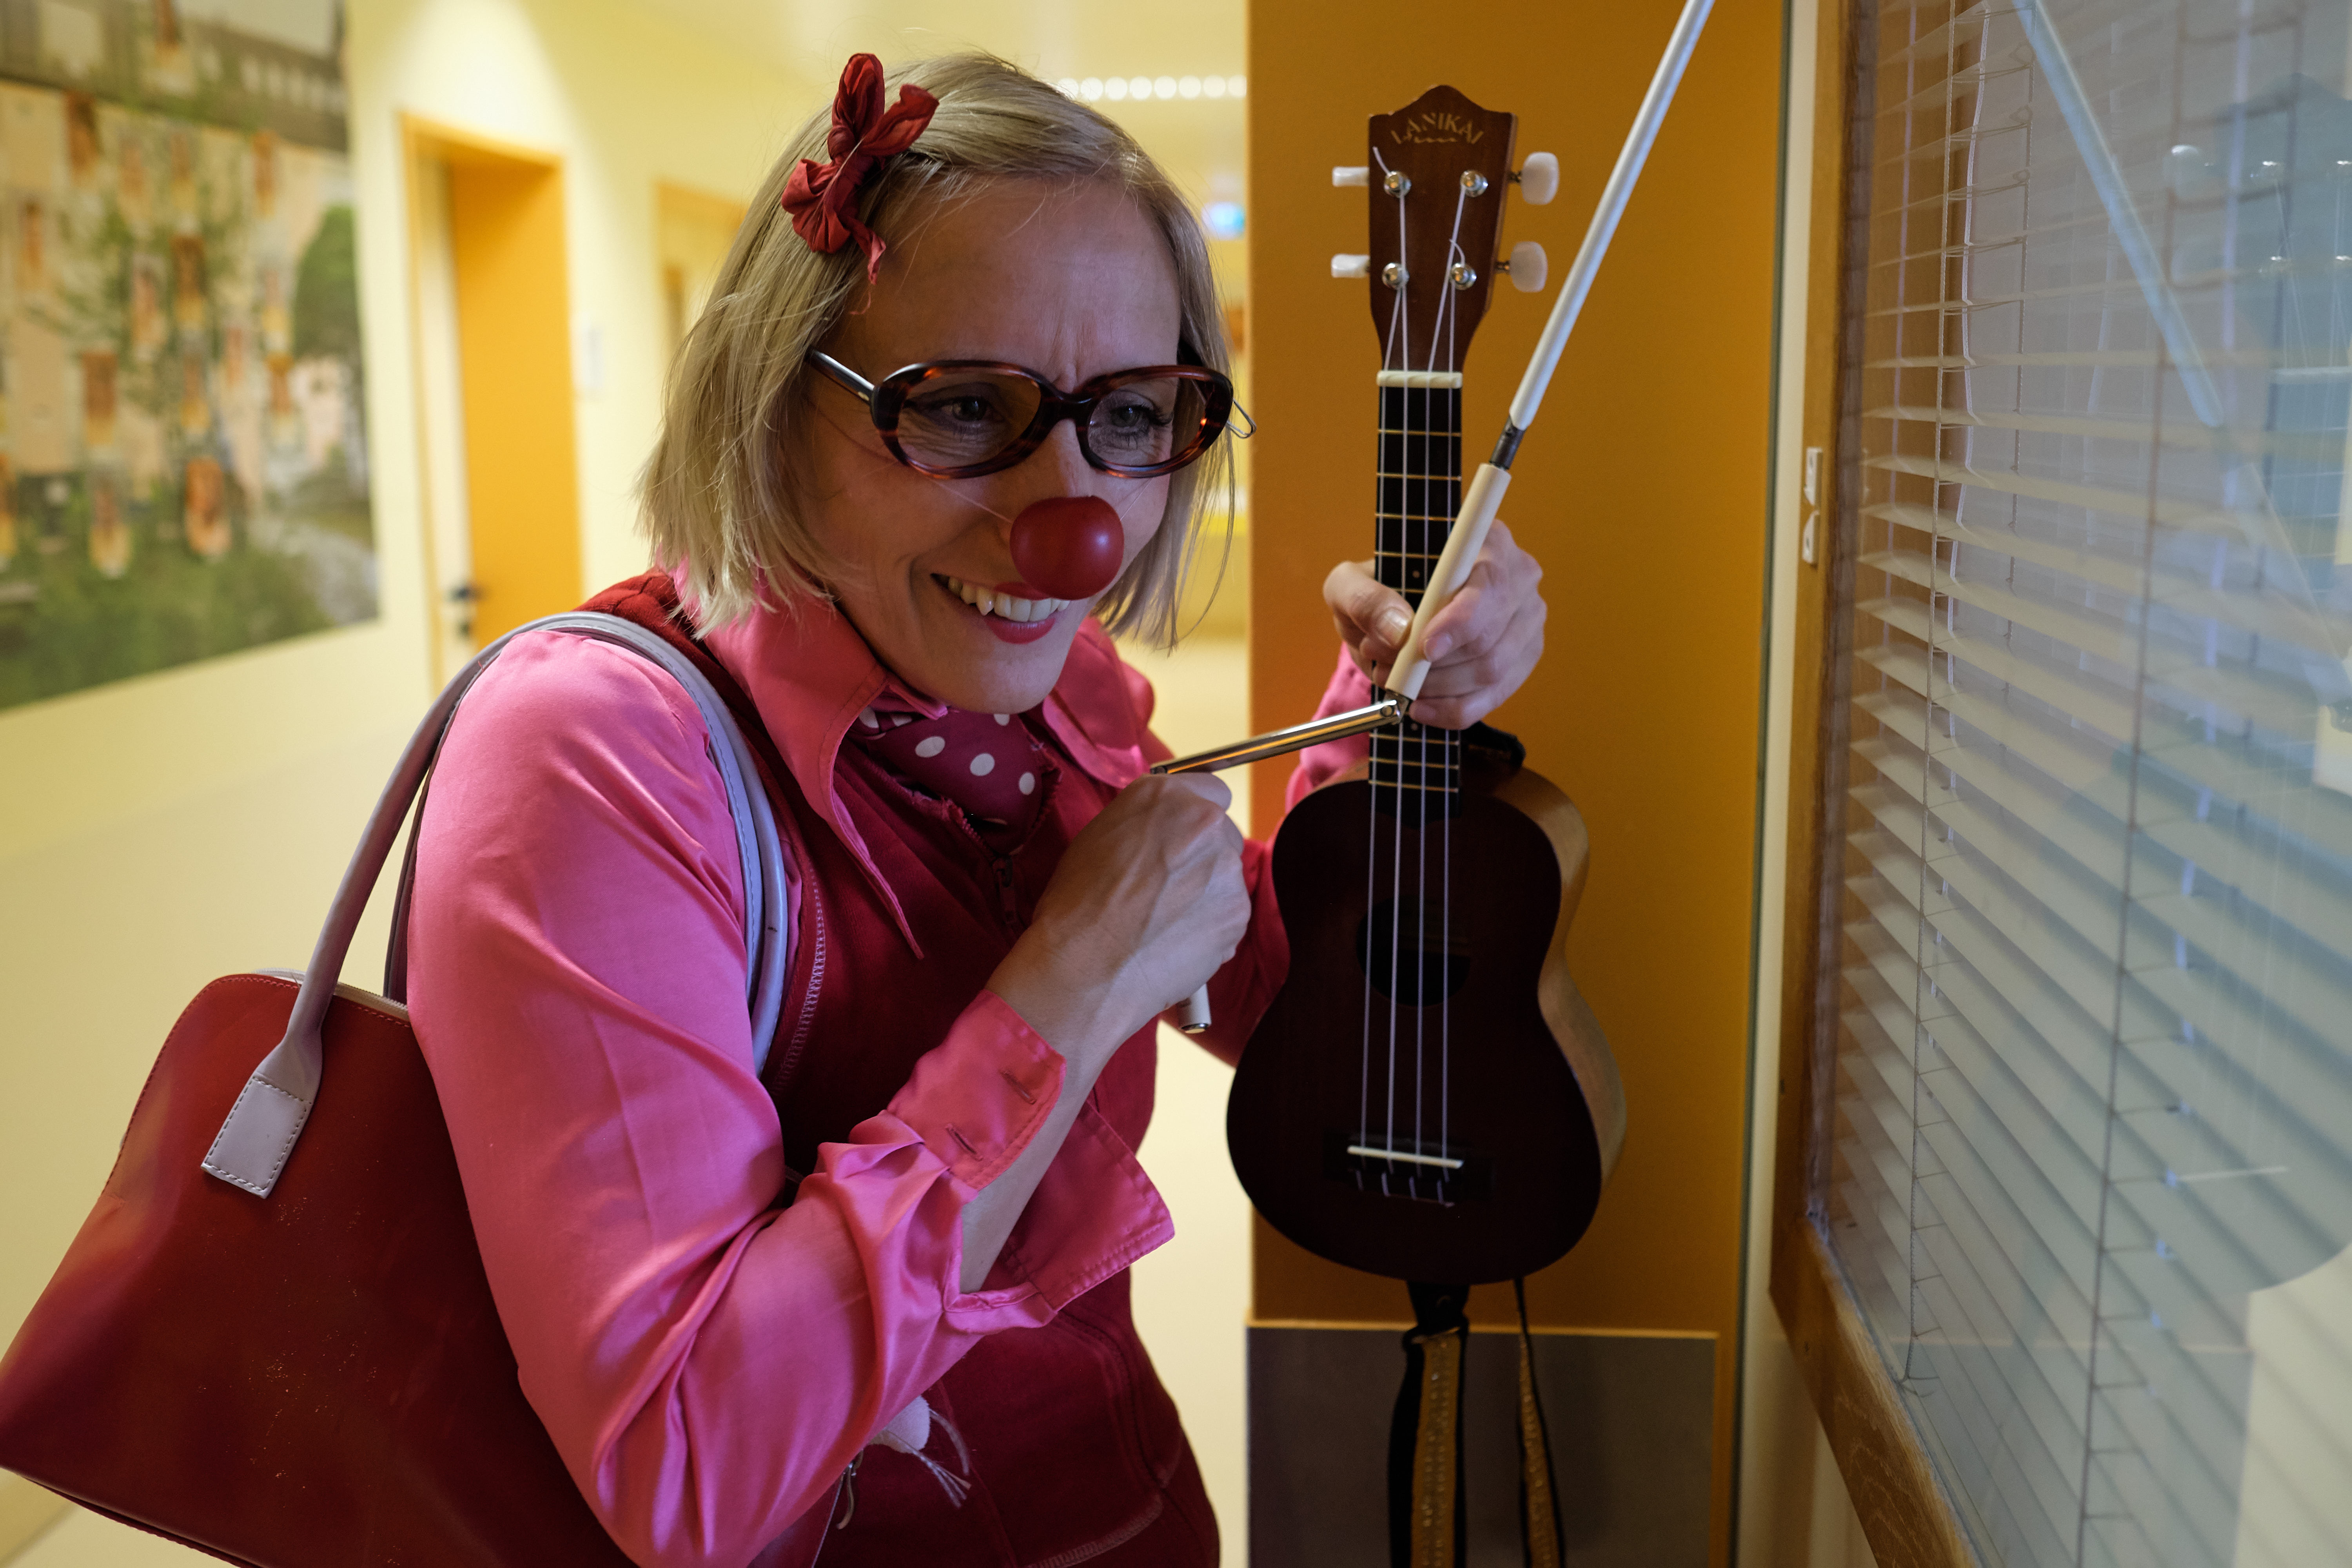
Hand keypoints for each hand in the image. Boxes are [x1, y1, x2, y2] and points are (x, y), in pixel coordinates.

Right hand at [987, 773, 1247, 1070]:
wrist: (1085, 965)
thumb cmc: (1078, 902)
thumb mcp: (1099, 836)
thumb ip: (1144, 822)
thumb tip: (1164, 831)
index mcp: (1167, 795)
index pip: (1211, 791)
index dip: (1195, 819)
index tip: (1181, 840)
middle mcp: (1205, 822)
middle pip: (1222, 835)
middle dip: (1202, 858)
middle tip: (1166, 889)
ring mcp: (1226, 868)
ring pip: (1226, 877)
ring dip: (1206, 894)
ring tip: (1165, 923)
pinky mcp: (1237, 912)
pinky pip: (1230, 915)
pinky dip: (1211, 927)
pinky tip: (1175, 942)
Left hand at [1323, 518, 1545, 730]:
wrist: (1393, 616)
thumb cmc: (1376, 591)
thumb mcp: (1351, 586)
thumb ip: (1366, 600)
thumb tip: (1399, 630)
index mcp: (1484, 542)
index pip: (1490, 585)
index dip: (1461, 622)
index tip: (1425, 648)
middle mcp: (1518, 577)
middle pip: (1491, 637)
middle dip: (1434, 664)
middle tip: (1387, 666)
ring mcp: (1527, 620)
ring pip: (1493, 671)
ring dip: (1437, 686)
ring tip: (1396, 680)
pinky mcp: (1523, 659)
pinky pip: (1493, 696)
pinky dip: (1452, 709)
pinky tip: (1421, 707)